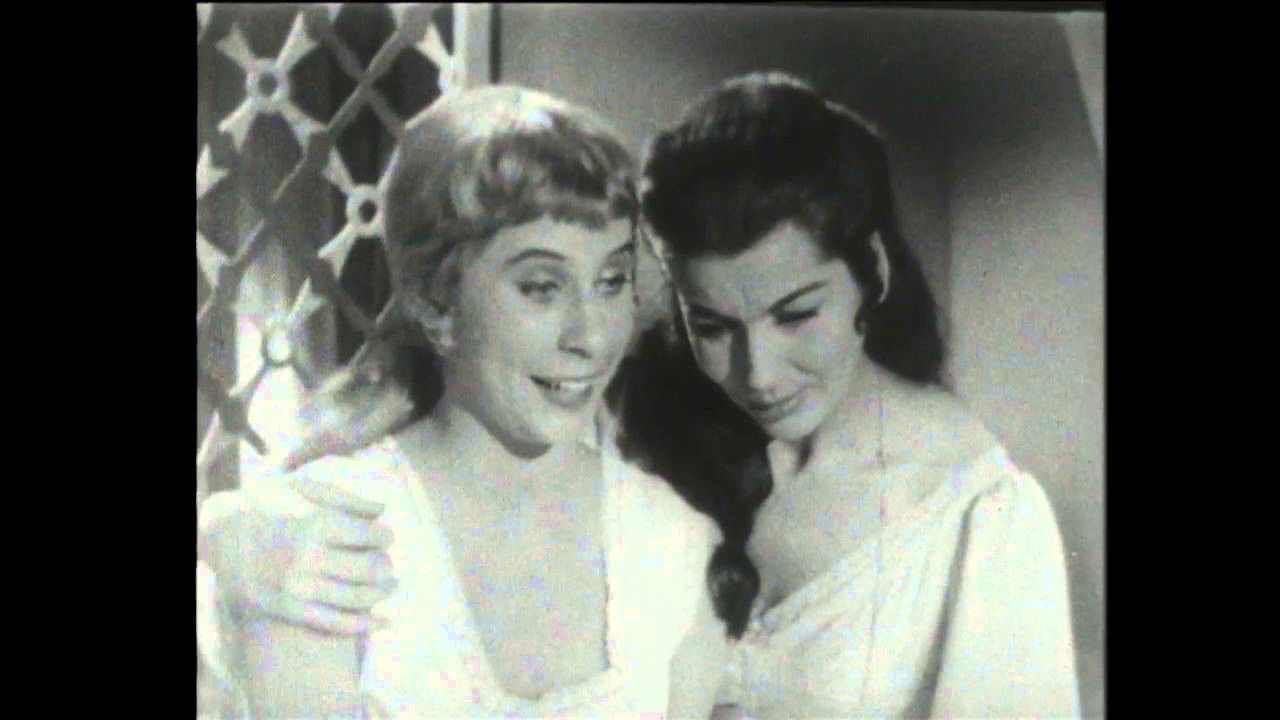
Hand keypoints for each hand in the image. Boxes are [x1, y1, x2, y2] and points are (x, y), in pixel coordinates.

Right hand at [200, 479, 397, 634]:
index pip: (372, 537)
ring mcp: (297, 586)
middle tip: (389, 564)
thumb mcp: (303, 487)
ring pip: (358, 597)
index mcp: (315, 522)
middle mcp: (308, 556)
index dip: (386, 537)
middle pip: (370, 569)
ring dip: (383, 594)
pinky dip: (365, 625)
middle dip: (387, 566)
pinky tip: (384, 622)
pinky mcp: (288, 609)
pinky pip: (336, 623)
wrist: (223, 533)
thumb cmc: (269, 504)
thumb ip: (346, 497)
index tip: (386, 538)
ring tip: (391, 586)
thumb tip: (384, 510)